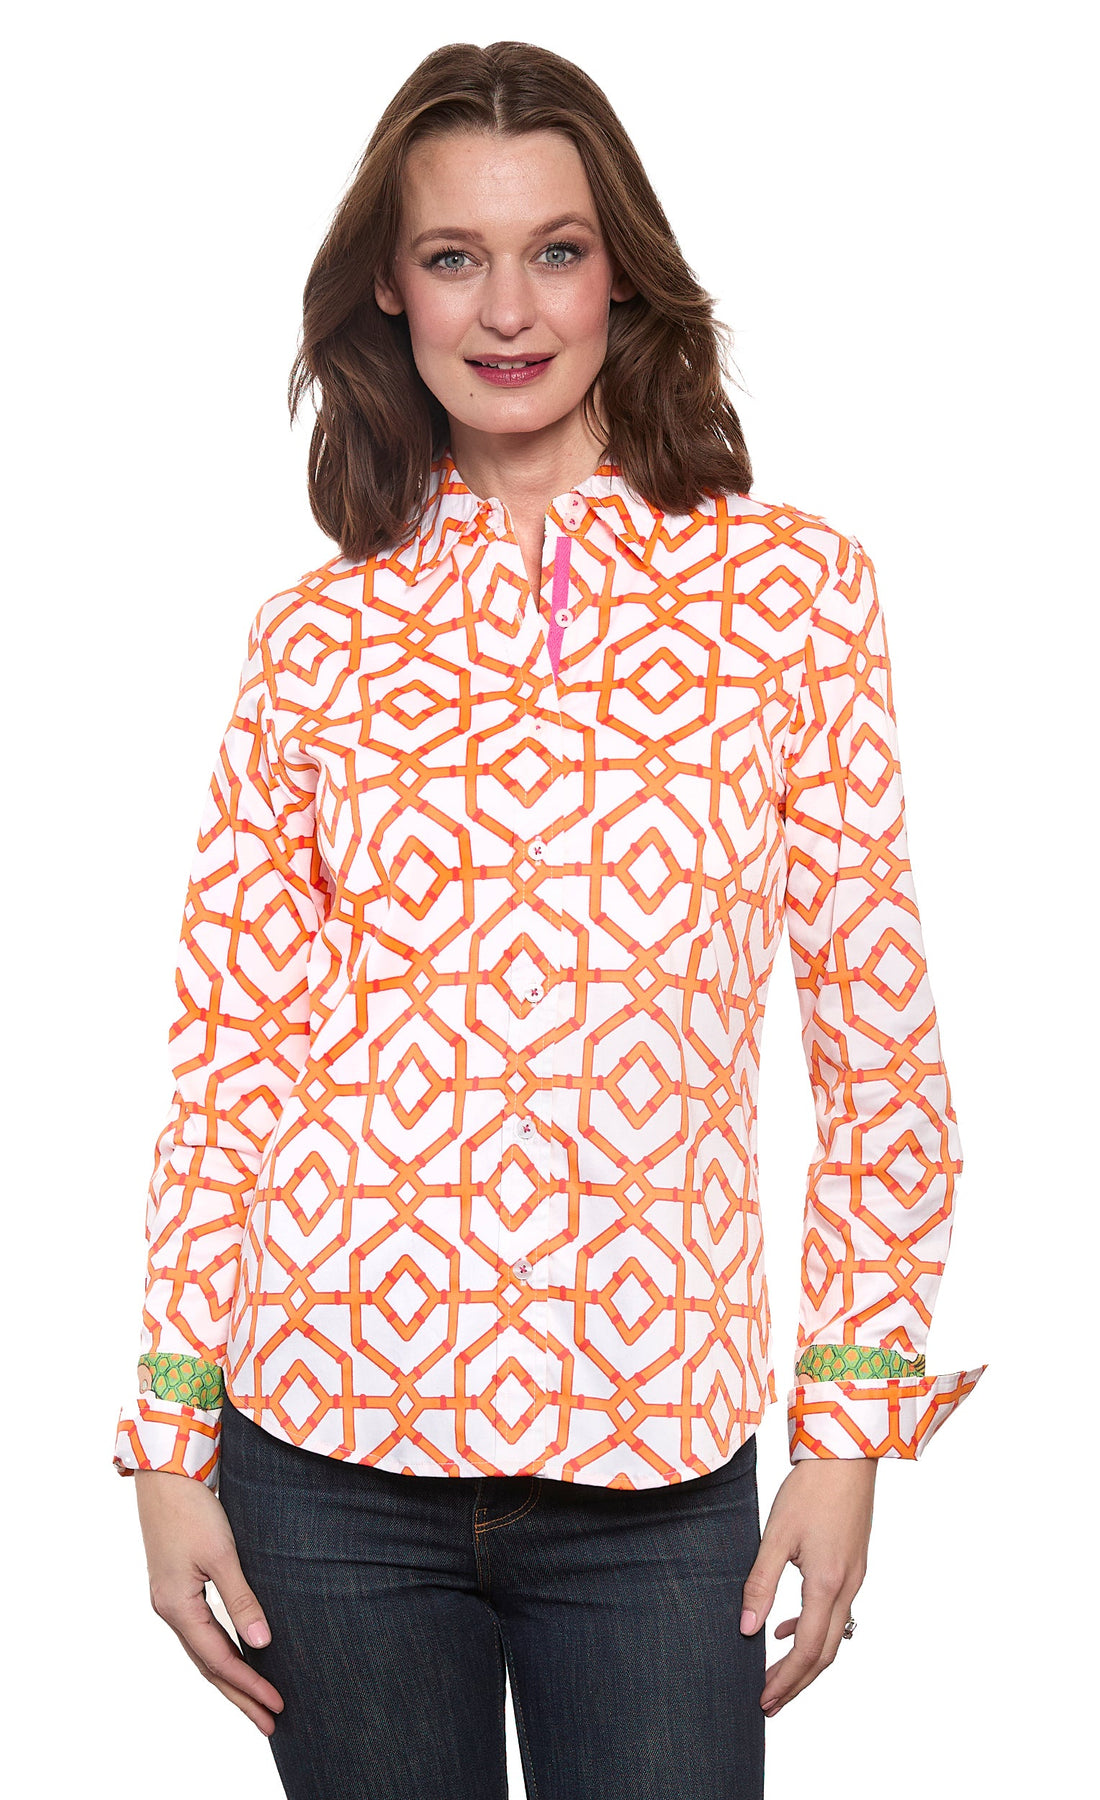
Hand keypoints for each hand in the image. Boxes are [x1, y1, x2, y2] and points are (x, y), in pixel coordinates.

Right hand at [133, 1468, 284, 1734]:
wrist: (166, 1472)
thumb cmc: (194, 1507)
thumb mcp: (222, 1553)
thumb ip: (242, 1599)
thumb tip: (262, 1643)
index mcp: (177, 1606)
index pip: (219, 1660)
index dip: (249, 1685)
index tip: (277, 1704)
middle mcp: (169, 1609)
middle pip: (209, 1665)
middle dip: (240, 1696)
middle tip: (271, 1723)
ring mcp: (170, 1599)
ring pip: (204, 1652)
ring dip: (231, 1679)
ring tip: (258, 1703)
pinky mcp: (177, 1586)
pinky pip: (201, 1633)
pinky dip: (221, 1653)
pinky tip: (238, 1658)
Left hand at [739, 1457, 876, 1716]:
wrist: (846, 1454)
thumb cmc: (811, 1488)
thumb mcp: (777, 1535)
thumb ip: (760, 1583)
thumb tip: (745, 1628)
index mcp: (828, 1584)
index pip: (808, 1650)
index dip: (787, 1680)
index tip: (764, 1700)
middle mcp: (848, 1587)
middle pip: (826, 1653)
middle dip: (798, 1682)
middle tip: (769, 1703)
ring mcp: (855, 1576)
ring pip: (834, 1635)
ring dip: (806, 1660)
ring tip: (776, 1674)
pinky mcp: (854, 1564)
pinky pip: (837, 1612)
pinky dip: (814, 1629)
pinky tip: (788, 1627)